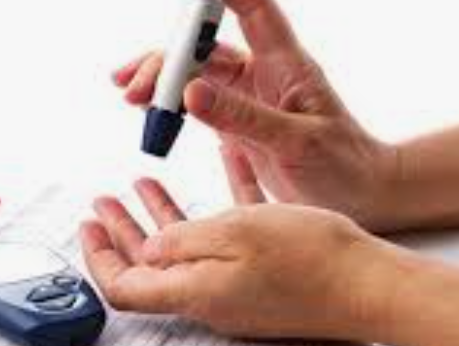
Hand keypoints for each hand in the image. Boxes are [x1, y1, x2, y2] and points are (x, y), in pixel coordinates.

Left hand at [80, 178, 395, 340]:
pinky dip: (214, 201)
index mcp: (195, 287)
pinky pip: (227, 233)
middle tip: (105, 203)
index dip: (99, 256)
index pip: (123, 284)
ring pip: (185, 245)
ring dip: (161, 213)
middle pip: (149, 261)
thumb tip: (151, 247)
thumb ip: (183, 241)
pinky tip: (219, 167)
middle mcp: (210, 291)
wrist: (370, 283)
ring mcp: (236, 282)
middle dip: (123, 228)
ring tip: (144, 183)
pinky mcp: (262, 270)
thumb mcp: (234, 234)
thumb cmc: (310, 259)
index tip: (88, 225)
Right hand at [114, 0, 400, 230]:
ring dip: (162, 80)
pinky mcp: (236, 119)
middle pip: (205, 45)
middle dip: (167, 57)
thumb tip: (188, 91)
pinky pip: (195, 100)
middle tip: (135, 86)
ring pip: (194, 72)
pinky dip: (170, 103)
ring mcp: (247, 94)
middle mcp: (263, 71)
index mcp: (286, 63)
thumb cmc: (342, 164)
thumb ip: (244, 118)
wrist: (359, 193)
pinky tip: (149, 109)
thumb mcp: (297, 142)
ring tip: (131, 97)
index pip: (252, 6)